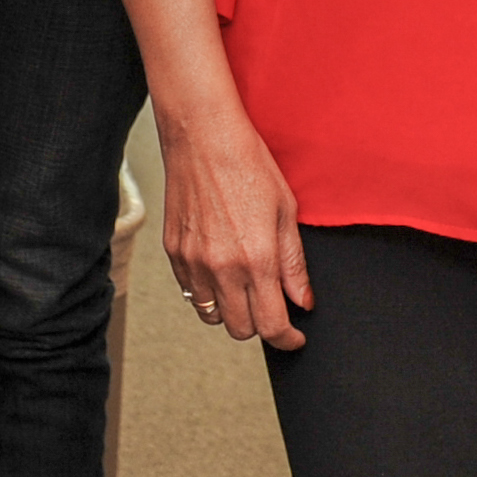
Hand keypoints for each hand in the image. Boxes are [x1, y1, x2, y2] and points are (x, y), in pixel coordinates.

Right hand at [158, 101, 311, 349]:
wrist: (203, 137)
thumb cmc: (248, 164)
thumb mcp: (286, 212)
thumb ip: (294, 264)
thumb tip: (303, 301)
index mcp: (257, 259)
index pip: (272, 325)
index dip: (287, 339)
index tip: (294, 337)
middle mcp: (222, 268)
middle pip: (242, 329)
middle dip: (261, 324)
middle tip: (272, 304)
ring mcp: (194, 263)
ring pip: (213, 317)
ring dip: (232, 312)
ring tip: (245, 288)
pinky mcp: (174, 253)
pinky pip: (191, 293)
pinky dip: (208, 293)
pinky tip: (221, 270)